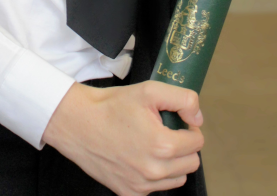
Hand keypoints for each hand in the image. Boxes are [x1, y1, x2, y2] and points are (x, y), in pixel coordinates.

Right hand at [42, 82, 203, 195]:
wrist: (78, 123)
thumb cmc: (112, 106)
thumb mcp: (151, 91)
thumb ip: (184, 100)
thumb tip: (198, 118)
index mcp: (162, 146)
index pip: (197, 142)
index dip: (190, 127)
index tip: (177, 121)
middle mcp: (153, 171)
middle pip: (191, 163)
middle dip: (184, 146)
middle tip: (167, 132)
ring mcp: (139, 186)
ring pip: (177, 179)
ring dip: (173, 163)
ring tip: (154, 144)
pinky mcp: (127, 193)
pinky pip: (155, 189)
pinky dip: (155, 177)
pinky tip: (143, 159)